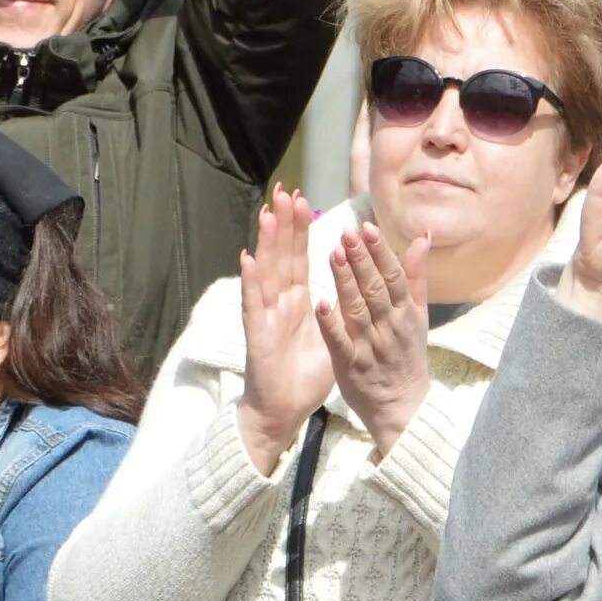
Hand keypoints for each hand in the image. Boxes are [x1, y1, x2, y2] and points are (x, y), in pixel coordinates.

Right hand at [236, 187, 333, 476]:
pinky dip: (250, 281)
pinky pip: (253, 304)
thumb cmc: (305, 375)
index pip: (299, 258)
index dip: (300, 230)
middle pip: (281, 256)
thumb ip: (340, 309)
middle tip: (285, 191)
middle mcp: (279, 303)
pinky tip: (247, 258)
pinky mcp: (257, 334)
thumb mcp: (332, 335)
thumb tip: (354, 287)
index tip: (303, 199)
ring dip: (266, 243)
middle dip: (284, 224)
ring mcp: (266, 315)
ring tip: (269, 213)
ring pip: (266, 272)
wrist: (283, 409)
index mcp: (297, 301)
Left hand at [319, 224, 431, 457]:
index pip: (394, 276)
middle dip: (362, 259)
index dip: (381, 252)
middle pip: (375, 288)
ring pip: (357, 309)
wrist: (402, 406)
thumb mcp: (418, 316)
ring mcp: (369, 346)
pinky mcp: (350, 365)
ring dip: (345, 282)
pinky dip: (331, 323)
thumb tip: (423, 236)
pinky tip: (320, 303)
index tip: (367, 228)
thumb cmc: (406, 356)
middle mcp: (389, 326)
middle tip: (346, 232)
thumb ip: (416, 276)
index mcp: (406, 313)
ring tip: (333, 255)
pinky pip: (340, 342)